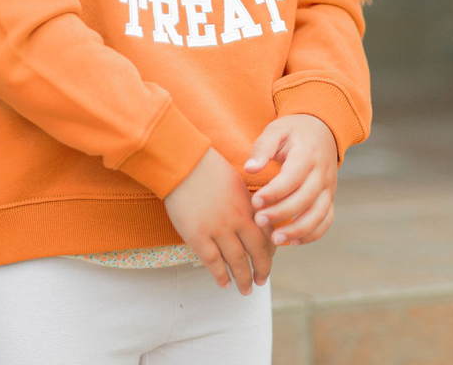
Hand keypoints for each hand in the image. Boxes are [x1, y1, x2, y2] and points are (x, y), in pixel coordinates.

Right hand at [163, 147, 275, 294]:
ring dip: (243, 278)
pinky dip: (220, 275)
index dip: (270, 250)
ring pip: (237, 261)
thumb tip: (253, 219)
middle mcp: (237, 220)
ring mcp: (217, 229)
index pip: (267, 234)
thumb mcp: (236, 182)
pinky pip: (212, 262)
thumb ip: (245, 203)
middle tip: (261, 280)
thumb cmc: (208, 167)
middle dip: (262, 269)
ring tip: (246, 289)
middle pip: (257, 252)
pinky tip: (224, 283)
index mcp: (248, 205)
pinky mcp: (197, 236)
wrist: (182, 162)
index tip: (268, 257)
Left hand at [244, 114, 337, 246]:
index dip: (274, 193)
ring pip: (318, 215)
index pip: (292, 178)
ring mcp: (329, 188)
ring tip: (274, 239)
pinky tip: (292, 242)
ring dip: (297, 230)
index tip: (254, 201)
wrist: (322, 129)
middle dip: (281, 213)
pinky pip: (326, 220)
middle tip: (258, 221)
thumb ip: (262, 147)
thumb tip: (249, 168)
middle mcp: (322, 173)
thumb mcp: (277, 129)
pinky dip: (312, 234)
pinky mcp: (330, 197)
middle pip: (305, 200)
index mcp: (308, 155)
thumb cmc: (294, 130)